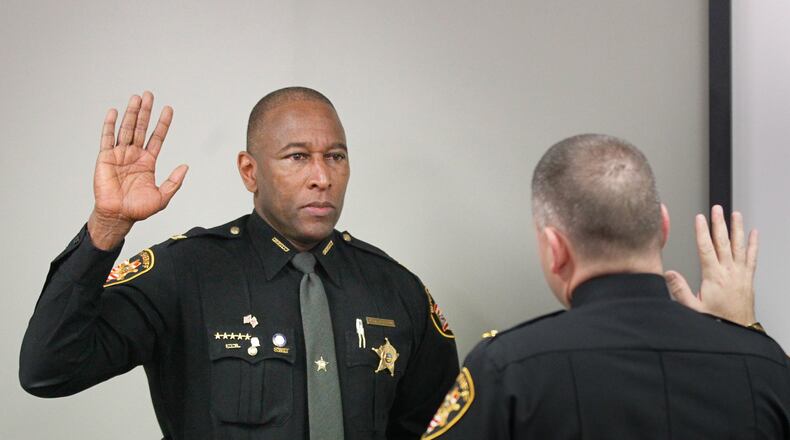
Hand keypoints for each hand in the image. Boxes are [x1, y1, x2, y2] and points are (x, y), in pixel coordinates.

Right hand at [87, 92, 187, 249]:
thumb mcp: (162, 196)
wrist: (118, 216)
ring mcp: (119, 155)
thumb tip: (186, 167)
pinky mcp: (105, 158)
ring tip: (136, 98)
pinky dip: (110, 125)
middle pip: (141, 128)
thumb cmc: (138, 209)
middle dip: (146, 112)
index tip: (168, 109)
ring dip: (131, 113)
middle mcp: (134, 155)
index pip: (157, 137)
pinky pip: (107, 138)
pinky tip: (114, 112)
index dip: (163, 123)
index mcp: (148, 162)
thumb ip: (174, 182)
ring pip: (126, 129)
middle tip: (149, 95)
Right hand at [665, 205, 757, 326]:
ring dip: (737, 229)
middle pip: (723, 242)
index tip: (699, 218)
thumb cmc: (717, 321)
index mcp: (714, 277)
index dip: (702, 232)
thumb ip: (680, 290)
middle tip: (717, 209)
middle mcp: (729, 272)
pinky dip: (754, 244)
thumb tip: (669, 274)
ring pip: (739, 246)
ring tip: (735, 215)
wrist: (739, 331)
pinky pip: (752, 257)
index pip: (706, 248)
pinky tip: (754, 234)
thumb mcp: (693, 309)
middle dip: (719, 224)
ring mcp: (740, 274)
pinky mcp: (748, 278)